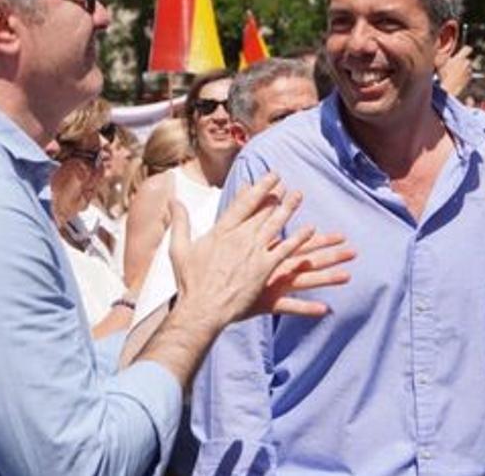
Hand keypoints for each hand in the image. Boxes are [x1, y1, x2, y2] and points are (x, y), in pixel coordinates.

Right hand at [169, 174, 352, 328]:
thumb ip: (180, 222)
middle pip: (261, 210)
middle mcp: (239, 237)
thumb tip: (174, 201)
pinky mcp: (264, 269)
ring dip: (288, 208)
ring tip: (298, 195)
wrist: (202, 308)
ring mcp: (253, 252)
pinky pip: (285, 249)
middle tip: (285, 183)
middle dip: (274, 194)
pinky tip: (310, 229)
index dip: (257, 188)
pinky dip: (298, 238)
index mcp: (221, 231)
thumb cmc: (190, 282)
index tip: (268, 177)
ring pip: (275, 224)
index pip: (242, 203)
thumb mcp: (179, 248)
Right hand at [438, 44, 472, 96]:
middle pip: (467, 59)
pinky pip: (469, 74)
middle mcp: (467, 64)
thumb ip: (443, 58)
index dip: (465, 50)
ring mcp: (469, 71)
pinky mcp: (470, 78)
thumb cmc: (445, 77)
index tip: (462, 52)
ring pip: (468, 67)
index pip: (468, 49)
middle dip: (463, 61)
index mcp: (460, 58)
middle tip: (455, 65)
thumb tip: (444, 55)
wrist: (450, 90)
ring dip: (464, 69)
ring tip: (456, 73)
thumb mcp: (440, 65)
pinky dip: (465, 75)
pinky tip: (458, 79)